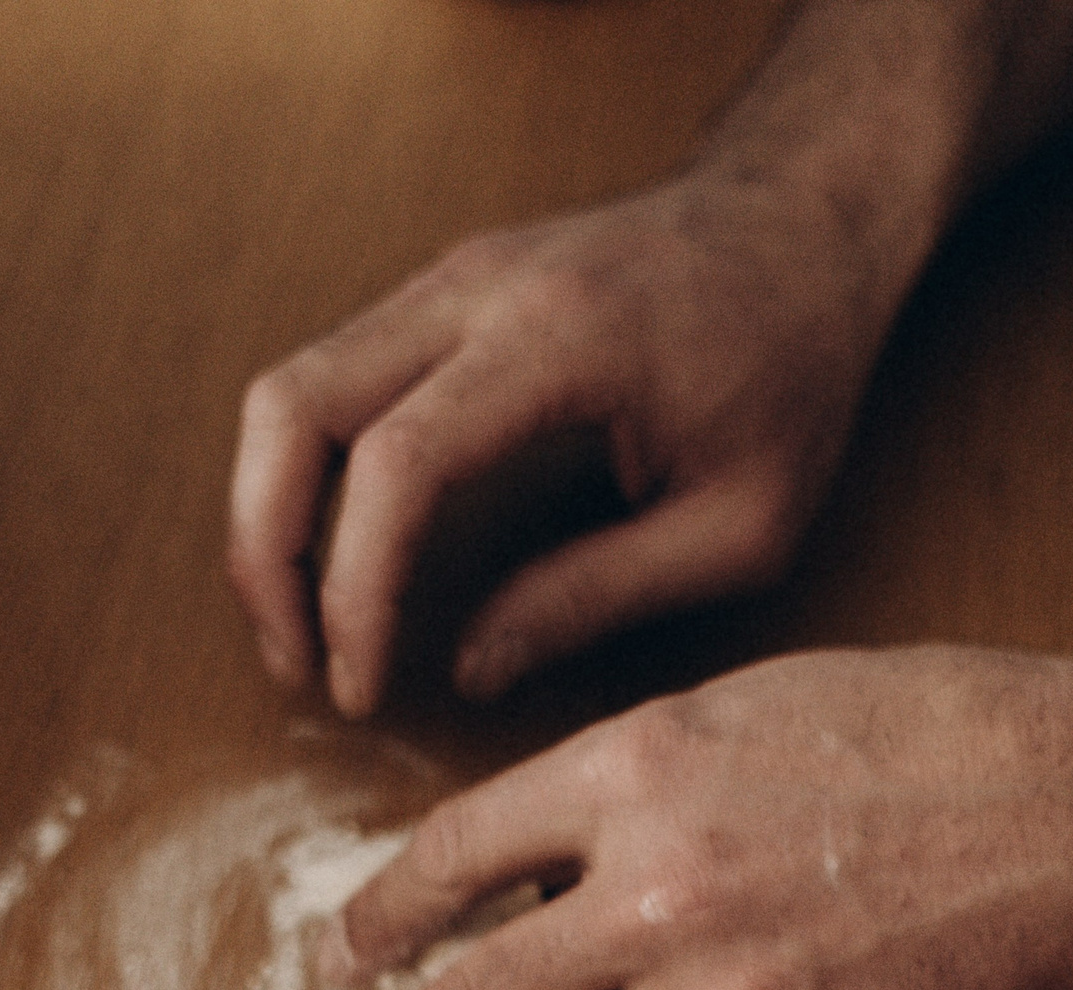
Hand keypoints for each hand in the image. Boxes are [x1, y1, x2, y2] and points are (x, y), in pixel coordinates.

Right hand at [228, 164, 901, 716]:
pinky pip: (329, 378)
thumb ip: (601, 596)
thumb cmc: (794, 368)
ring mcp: (451, 278)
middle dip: (266, 554)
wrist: (806, 218)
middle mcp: (481, 288)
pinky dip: (306, 476)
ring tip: (303, 633)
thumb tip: (472, 668)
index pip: (401, 463)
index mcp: (562, 340)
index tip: (363, 689)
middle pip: (295, 407)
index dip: (357, 590)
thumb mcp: (740, 526)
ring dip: (270, 518)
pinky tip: (335, 561)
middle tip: (298, 669)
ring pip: (290, 388)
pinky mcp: (444, 292)